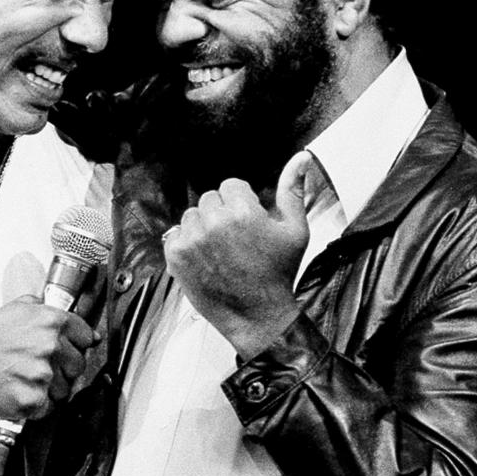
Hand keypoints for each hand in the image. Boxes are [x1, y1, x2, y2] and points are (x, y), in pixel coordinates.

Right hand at [0, 296, 99, 423]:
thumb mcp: (17, 307)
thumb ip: (47, 310)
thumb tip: (78, 324)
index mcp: (51, 321)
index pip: (86, 337)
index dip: (76, 345)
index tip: (65, 351)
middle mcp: (51, 346)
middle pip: (78, 366)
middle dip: (63, 369)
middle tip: (38, 367)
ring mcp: (43, 375)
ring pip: (65, 389)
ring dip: (50, 389)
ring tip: (25, 380)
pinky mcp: (34, 400)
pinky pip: (49, 407)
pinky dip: (37, 405)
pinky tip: (20, 391)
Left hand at [163, 151, 311, 359]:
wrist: (258, 316)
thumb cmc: (279, 274)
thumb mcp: (295, 230)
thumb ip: (293, 190)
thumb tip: (300, 159)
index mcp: (244, 211)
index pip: (231, 186)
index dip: (242, 203)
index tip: (248, 224)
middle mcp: (215, 222)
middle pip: (210, 199)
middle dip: (222, 214)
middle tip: (236, 240)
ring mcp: (193, 240)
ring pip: (192, 216)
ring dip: (203, 228)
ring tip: (221, 251)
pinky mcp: (176, 257)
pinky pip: (176, 235)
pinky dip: (187, 244)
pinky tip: (206, 259)